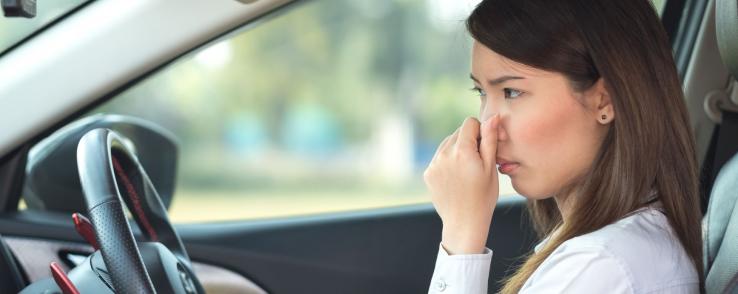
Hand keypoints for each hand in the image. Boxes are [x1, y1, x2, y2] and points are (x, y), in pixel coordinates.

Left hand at [423, 115, 499, 253]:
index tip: (484, 150)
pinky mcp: (428, 173)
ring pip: (447, 144)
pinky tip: (456, 178)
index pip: (469, 123)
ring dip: (457, 150)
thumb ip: (490, 139)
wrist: (464, 223)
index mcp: (462, 151)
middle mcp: (444, 154)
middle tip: (477, 163)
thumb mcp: (491, 167)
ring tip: (466, 172)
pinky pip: (439, 157)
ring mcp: (434, 164)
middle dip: (469, 141)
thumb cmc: (483, 197)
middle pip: (458, 133)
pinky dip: (448, 162)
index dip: (480, 133)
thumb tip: (493, 116)